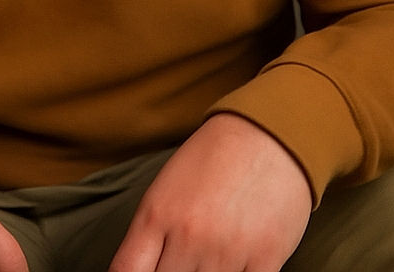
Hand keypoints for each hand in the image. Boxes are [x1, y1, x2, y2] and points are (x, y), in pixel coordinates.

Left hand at [108, 113, 312, 271]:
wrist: (267, 135)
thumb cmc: (212, 158)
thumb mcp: (166, 187)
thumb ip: (150, 233)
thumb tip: (142, 271)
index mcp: (157, 213)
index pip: (126, 271)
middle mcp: (188, 236)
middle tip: (183, 258)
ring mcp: (226, 251)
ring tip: (210, 254)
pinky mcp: (264, 260)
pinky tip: (235, 263)